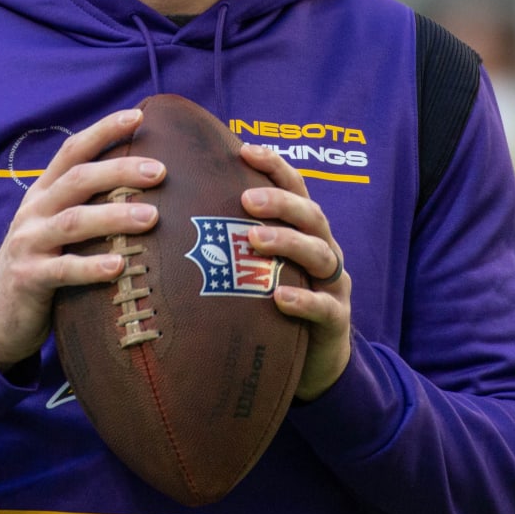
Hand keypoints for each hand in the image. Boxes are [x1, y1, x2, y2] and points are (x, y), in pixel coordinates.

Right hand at [0, 109, 162, 371]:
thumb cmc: (43, 266)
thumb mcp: (57, 228)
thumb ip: (88, 206)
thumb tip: (148, 190)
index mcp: (43, 192)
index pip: (72, 151)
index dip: (104, 130)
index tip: (139, 116)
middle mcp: (34, 211)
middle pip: (77, 180)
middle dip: (120, 170)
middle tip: (160, 171)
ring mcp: (28, 243)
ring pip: (73, 222)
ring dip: (114, 217)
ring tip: (152, 217)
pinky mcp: (29, 279)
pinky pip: (63, 270)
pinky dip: (92, 266)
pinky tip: (120, 266)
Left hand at [239, 142, 351, 401]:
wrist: (314, 363)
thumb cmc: (273, 305)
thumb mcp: (258, 268)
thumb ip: (235, 240)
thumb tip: (178, 208)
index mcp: (305, 232)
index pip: (296, 189)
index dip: (275, 167)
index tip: (246, 150)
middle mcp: (324, 251)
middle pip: (311, 216)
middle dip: (281, 203)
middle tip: (247, 199)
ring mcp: (334, 286)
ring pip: (320, 255)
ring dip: (287, 243)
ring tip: (255, 240)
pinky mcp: (335, 321)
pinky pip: (324, 308)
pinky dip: (303, 300)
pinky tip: (279, 298)